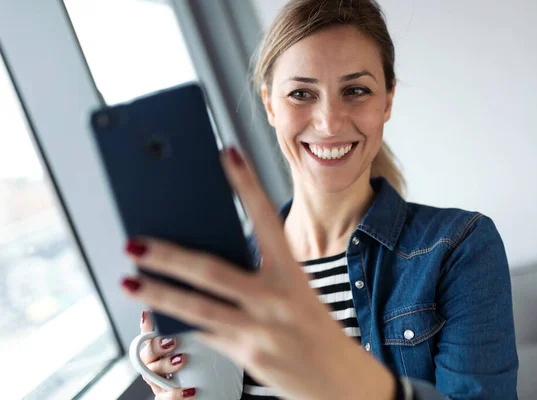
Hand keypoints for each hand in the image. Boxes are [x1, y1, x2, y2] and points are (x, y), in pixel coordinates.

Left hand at [120, 147, 395, 399]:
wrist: (342, 383)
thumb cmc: (315, 331)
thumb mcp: (297, 296)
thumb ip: (259, 278)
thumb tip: (207, 262)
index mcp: (294, 275)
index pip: (268, 220)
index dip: (247, 184)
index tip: (227, 154)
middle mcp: (278, 299)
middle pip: (213, 269)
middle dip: (169, 254)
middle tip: (135, 241)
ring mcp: (261, 329)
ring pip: (198, 306)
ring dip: (157, 292)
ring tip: (128, 280)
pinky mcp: (248, 356)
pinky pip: (205, 333)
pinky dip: (179, 322)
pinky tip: (156, 313)